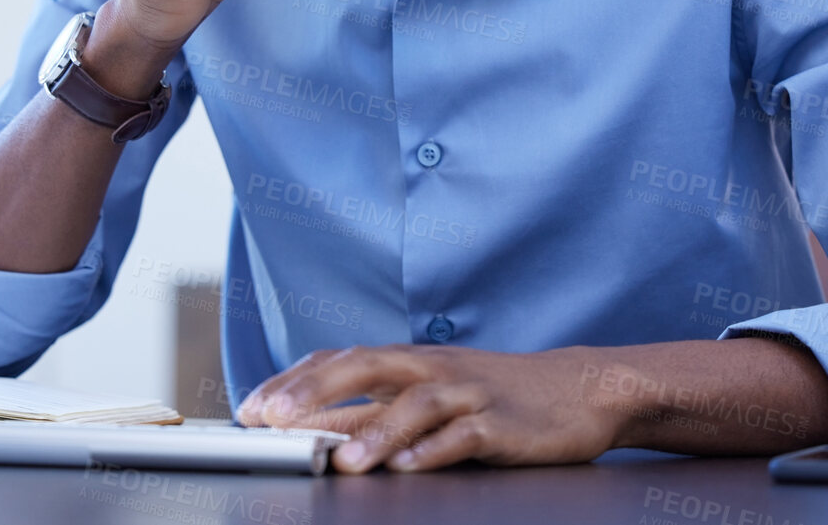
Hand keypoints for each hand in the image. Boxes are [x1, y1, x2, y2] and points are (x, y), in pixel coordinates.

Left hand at [235, 344, 617, 472]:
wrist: (578, 390)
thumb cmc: (494, 396)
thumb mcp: (430, 395)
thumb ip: (379, 410)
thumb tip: (318, 430)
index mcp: (408, 361)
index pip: (340, 360)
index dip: (293, 380)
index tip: (249, 406)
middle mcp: (431, 368)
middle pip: (366, 366)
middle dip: (315, 391)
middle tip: (272, 418)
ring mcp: (468, 393)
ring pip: (415, 403)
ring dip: (375, 431)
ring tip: (341, 460)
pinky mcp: (502, 422)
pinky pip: (464, 434)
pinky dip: (435, 448)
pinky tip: (410, 467)